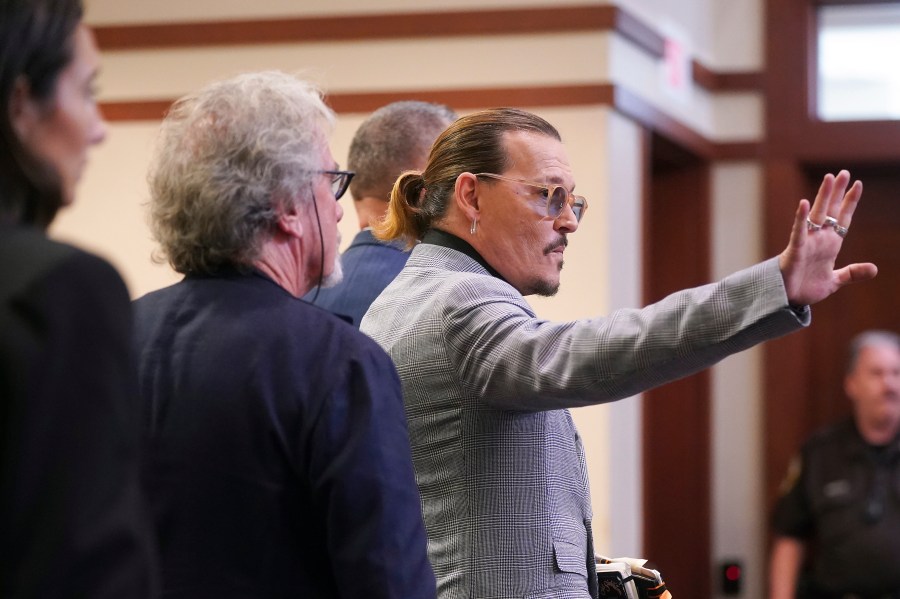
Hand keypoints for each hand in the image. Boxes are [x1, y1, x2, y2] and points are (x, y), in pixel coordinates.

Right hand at [778, 170, 876, 305]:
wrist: (788, 300)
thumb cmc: (807, 287)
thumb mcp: (835, 281)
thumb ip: (852, 273)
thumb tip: (874, 269)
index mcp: (831, 244)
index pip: (843, 218)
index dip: (850, 202)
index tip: (857, 184)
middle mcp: (820, 239)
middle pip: (830, 210)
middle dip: (837, 192)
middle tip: (843, 172)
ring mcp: (808, 242)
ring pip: (817, 215)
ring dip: (823, 196)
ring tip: (829, 178)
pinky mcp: (795, 250)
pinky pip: (799, 231)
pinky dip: (801, 218)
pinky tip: (805, 203)